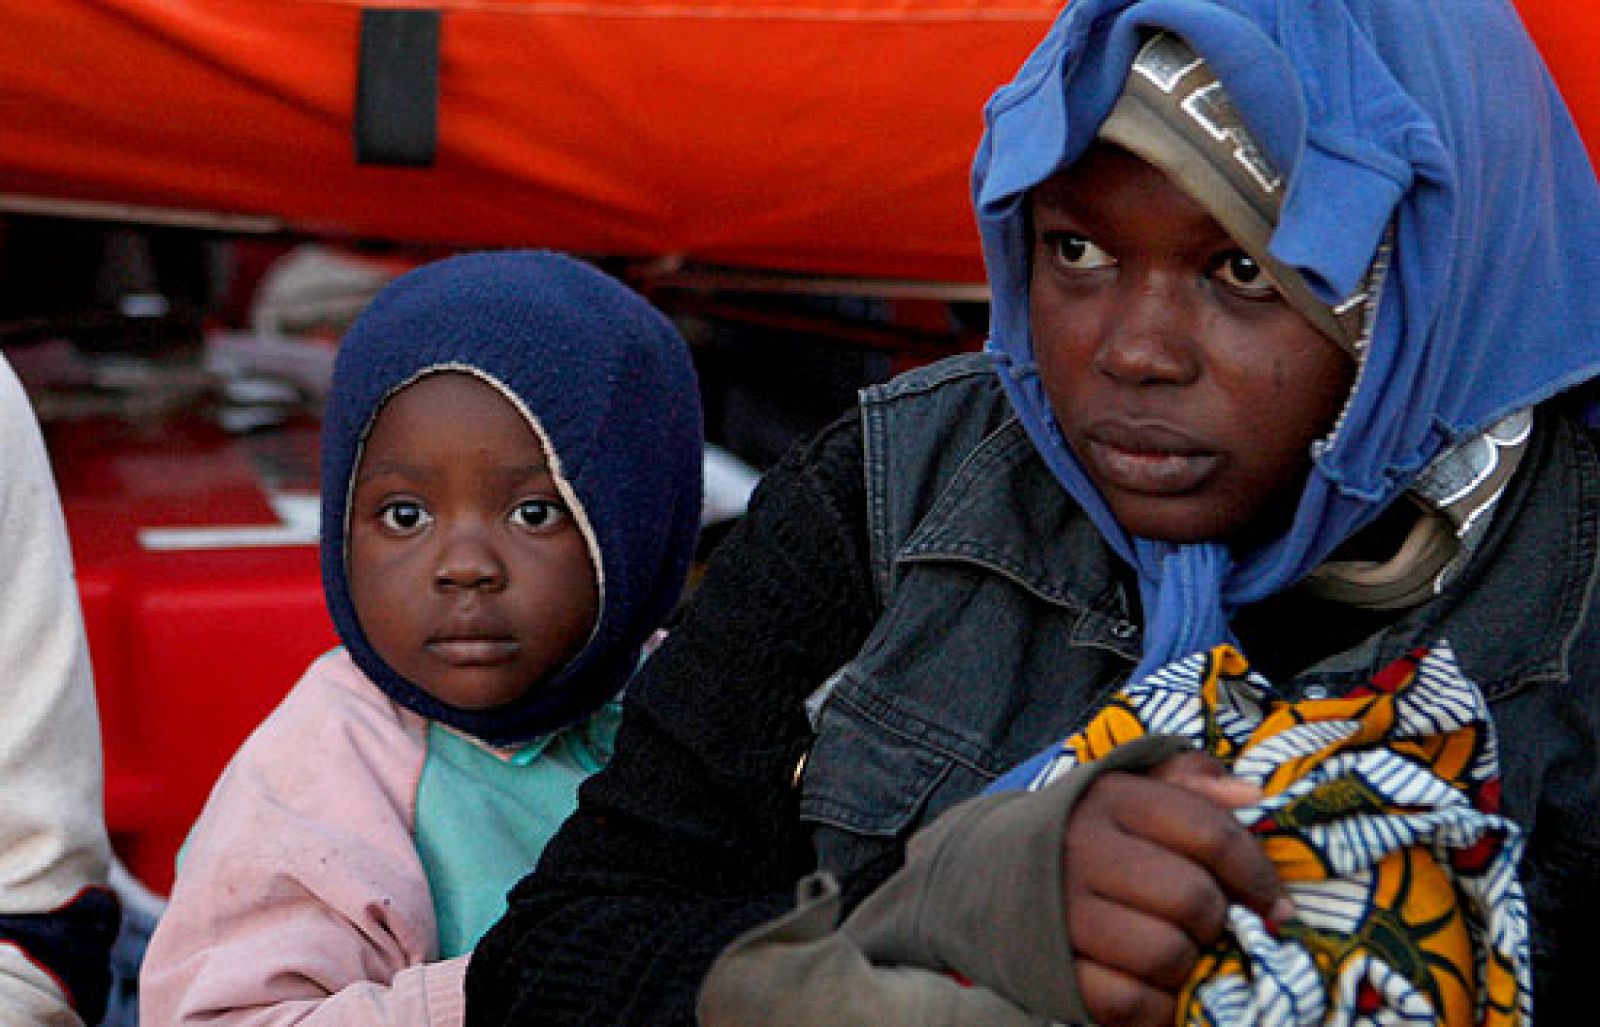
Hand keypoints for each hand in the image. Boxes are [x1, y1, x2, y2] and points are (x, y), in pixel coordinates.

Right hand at [1062, 751, 1286, 1025]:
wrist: (982, 870)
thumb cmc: (1082, 829)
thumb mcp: (1127, 787)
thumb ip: (1189, 782)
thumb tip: (1253, 798)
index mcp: (1110, 798)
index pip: (1209, 834)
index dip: (1256, 873)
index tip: (1273, 901)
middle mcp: (1081, 850)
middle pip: (1192, 900)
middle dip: (1218, 921)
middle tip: (1211, 926)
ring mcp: (1062, 914)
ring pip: (1165, 955)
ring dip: (1187, 964)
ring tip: (1178, 952)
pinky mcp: (1052, 970)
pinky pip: (1129, 1003)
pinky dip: (1156, 1007)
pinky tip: (1155, 989)